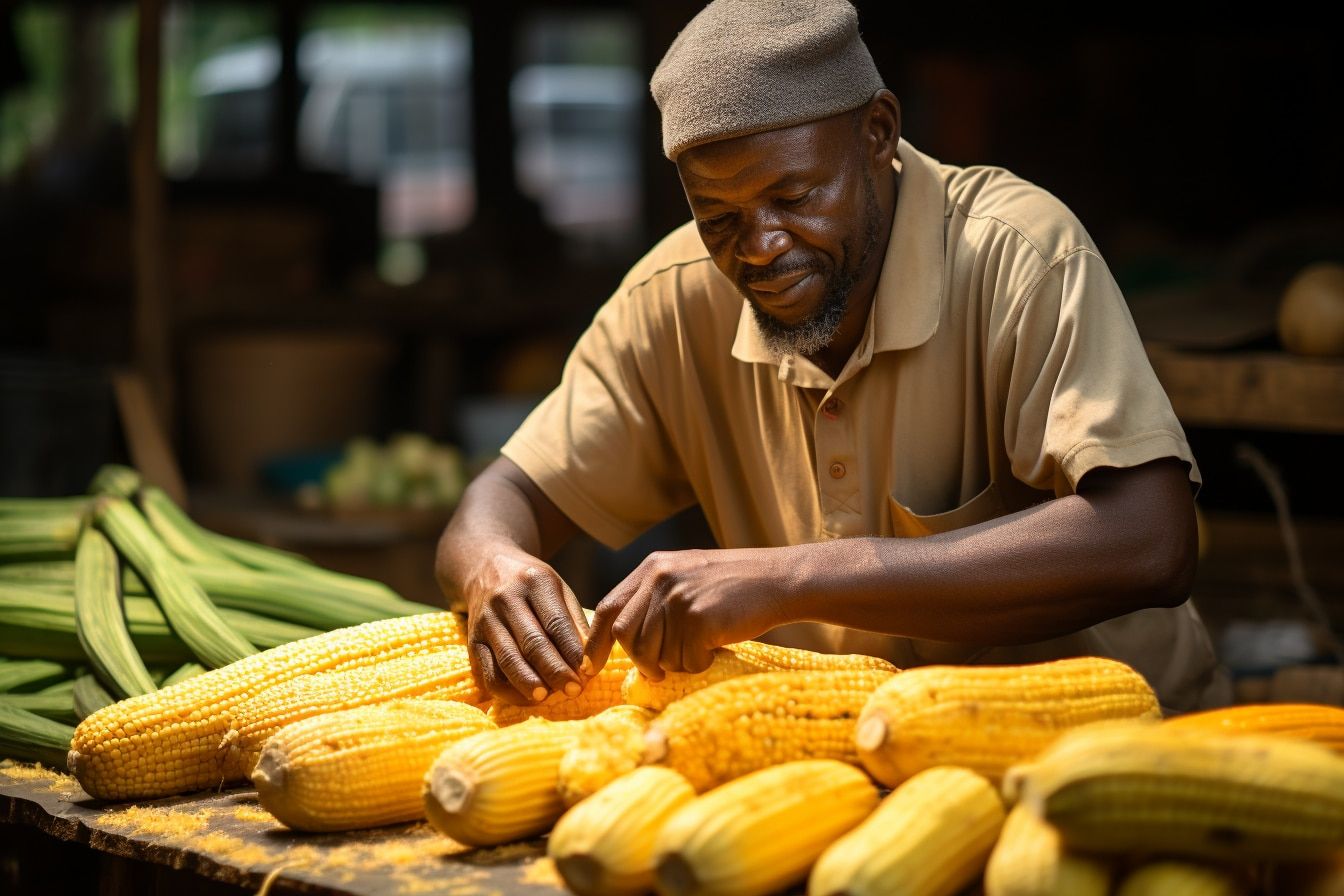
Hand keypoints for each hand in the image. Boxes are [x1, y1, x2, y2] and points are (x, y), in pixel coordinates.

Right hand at [464, 548, 589, 704]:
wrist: (484, 568)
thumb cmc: (532, 585)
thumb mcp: (558, 589)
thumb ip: (575, 622)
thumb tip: (590, 662)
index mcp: (535, 581)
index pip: (556, 622)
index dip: (572, 652)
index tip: (587, 674)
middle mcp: (506, 599)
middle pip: (532, 642)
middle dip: (555, 671)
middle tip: (574, 690)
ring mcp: (486, 620)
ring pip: (508, 660)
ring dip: (530, 684)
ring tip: (549, 698)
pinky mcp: (472, 641)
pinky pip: (488, 673)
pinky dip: (508, 691)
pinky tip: (528, 697)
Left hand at [583, 547, 794, 680]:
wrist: (781, 580)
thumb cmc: (736, 585)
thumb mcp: (686, 575)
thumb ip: (654, 598)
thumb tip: (623, 640)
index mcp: (652, 567)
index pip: (609, 609)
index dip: (596, 642)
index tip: (590, 667)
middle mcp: (660, 579)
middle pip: (627, 637)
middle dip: (641, 662)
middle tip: (658, 673)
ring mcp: (679, 599)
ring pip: (656, 654)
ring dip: (676, 664)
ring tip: (699, 651)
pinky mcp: (699, 620)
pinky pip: (686, 661)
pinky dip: (700, 664)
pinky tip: (717, 647)